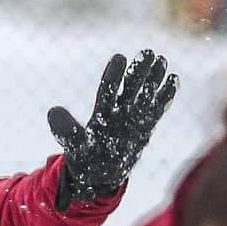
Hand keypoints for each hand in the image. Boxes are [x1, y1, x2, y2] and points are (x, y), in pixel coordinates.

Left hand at [48, 49, 178, 211]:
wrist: (100, 172)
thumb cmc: (85, 158)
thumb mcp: (74, 146)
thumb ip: (66, 130)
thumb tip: (52, 111)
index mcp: (101, 113)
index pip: (107, 90)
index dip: (113, 75)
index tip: (119, 58)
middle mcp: (118, 112)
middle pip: (129, 87)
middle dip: (138, 71)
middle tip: (148, 52)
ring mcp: (133, 118)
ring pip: (145, 95)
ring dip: (153, 79)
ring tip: (162, 61)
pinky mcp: (145, 126)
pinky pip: (157, 109)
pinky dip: (165, 96)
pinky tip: (173, 79)